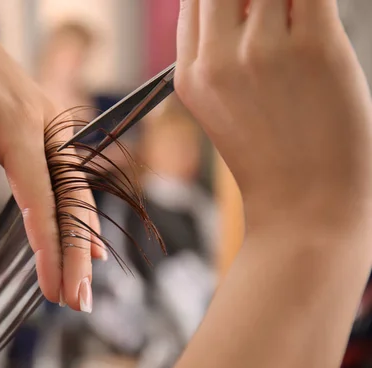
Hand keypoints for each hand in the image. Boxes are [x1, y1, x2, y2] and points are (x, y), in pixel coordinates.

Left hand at [0, 2, 100, 309]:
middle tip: (75, 301)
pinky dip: (77, 219)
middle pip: (69, 197)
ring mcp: (50, 134)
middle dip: (74, 252)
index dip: (48, 237)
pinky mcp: (46, 141)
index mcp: (19, 118)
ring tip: (80, 288)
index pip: (39, 188)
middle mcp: (45, 127)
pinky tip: (88, 247)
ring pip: (74, 195)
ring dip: (79, 243)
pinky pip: (68, 184)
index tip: (53, 279)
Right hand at [175, 0, 371, 230]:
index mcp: (190, 76)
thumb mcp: (220, 109)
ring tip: (301, 31)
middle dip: (251, 0)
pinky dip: (312, 3)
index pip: (194, 2)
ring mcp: (262, 52)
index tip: (250, 11)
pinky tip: (318, 23)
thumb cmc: (271, 157)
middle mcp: (217, 60)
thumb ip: (218, 54)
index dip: (223, 0)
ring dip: (288, 4)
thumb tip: (244, 7)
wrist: (305, 206)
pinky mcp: (314, 47)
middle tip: (276, 20)